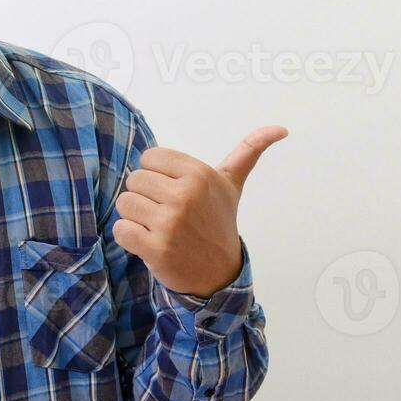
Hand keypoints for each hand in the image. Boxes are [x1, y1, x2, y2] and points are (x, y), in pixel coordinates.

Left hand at [112, 125, 287, 297]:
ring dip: (136, 217)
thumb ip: (248, 151)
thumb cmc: (218, 221)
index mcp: (199, 174)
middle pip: (134, 180)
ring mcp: (170, 223)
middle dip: (146, 197)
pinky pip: (120, 229)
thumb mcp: (231, 183)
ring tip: (158, 227)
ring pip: (124, 203)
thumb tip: (280, 128)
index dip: (156, 174)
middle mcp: (185, 195)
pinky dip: (129, 238)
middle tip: (167, 212)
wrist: (218, 272)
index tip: (174, 190)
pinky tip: (149, 242)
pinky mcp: (156, 248)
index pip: (149, 157)